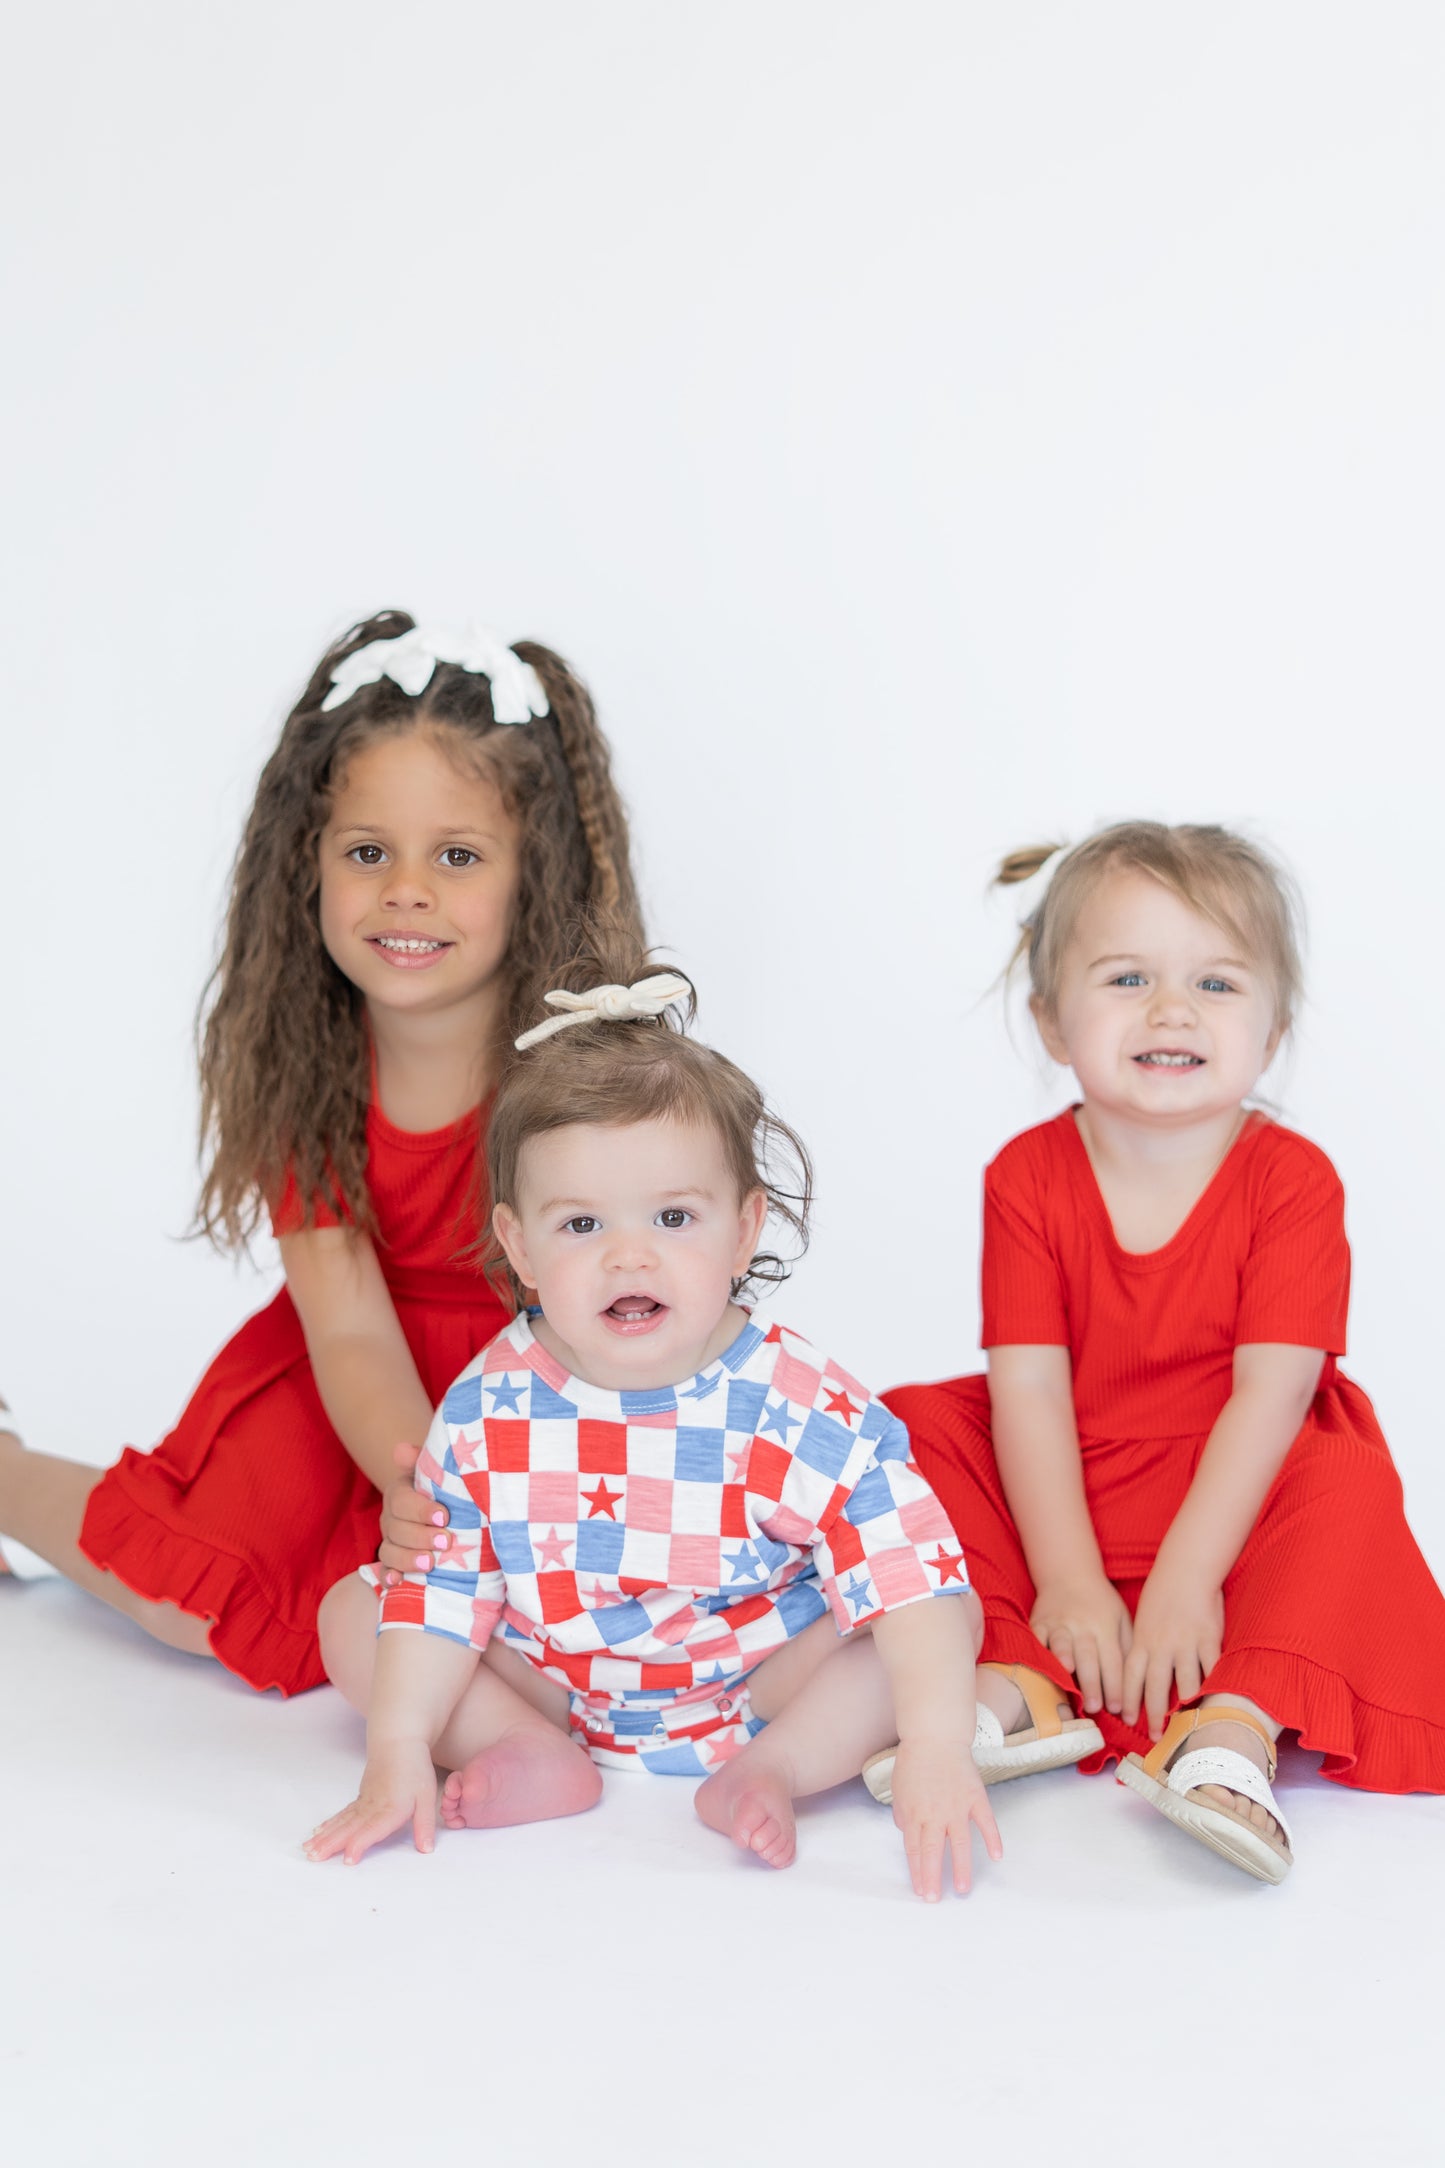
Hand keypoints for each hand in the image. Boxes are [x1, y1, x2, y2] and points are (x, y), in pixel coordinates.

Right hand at [303, 1739, 438, 1864]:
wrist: (399, 1742)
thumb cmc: (415, 1769)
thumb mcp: (427, 1796)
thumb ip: (425, 1824)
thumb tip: (426, 1849)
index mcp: (391, 1808)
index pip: (373, 1829)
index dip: (359, 1844)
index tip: (347, 1860)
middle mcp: (373, 1806)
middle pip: (349, 1827)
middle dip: (331, 1844)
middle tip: (313, 1858)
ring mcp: (363, 1801)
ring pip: (341, 1821)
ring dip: (324, 1836)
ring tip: (308, 1850)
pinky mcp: (360, 1798)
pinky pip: (342, 1814)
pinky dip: (329, 1824)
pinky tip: (318, 1833)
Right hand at [377, 1440, 450, 1578]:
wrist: (451, 1508)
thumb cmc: (446, 1487)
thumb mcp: (439, 1470)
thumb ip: (424, 1459)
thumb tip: (401, 1449)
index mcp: (400, 1492)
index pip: (401, 1500)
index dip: (421, 1509)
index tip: (444, 1517)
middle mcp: (391, 1517)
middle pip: (396, 1528)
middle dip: (420, 1536)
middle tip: (445, 1542)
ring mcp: (391, 1540)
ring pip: (389, 1551)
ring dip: (407, 1558)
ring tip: (430, 1564)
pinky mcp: (394, 1561)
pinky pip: (386, 1570)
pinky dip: (389, 1577)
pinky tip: (397, 1582)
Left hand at [887, 1736, 1002, 1900]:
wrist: (935, 1736)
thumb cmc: (913, 1761)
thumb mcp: (898, 1789)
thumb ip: (902, 1813)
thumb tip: (906, 1831)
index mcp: (914, 1814)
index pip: (914, 1850)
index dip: (917, 1872)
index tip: (921, 1891)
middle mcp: (934, 1814)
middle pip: (932, 1852)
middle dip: (932, 1878)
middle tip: (934, 1900)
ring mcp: (957, 1807)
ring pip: (959, 1843)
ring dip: (960, 1867)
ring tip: (962, 1889)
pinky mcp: (976, 1797)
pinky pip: (985, 1822)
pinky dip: (992, 1838)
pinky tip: (996, 1856)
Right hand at [1029, 1576, 1132, 1715]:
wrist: (1069, 1573)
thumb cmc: (1101, 1602)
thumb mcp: (1122, 1618)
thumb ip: (1127, 1647)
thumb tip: (1135, 1682)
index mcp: (1106, 1626)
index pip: (1113, 1660)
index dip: (1116, 1686)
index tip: (1119, 1710)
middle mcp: (1082, 1625)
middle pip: (1088, 1657)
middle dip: (1092, 1683)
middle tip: (1095, 1707)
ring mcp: (1059, 1623)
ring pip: (1062, 1646)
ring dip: (1065, 1665)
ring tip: (1068, 1684)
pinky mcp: (1039, 1623)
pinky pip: (1037, 1639)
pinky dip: (1038, 1653)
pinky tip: (1040, 1668)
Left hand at [1121, 1567, 1223, 1739]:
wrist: (1185, 1569)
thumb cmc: (1162, 1593)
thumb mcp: (1143, 1619)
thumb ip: (1142, 1645)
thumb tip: (1139, 1672)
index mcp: (1142, 1640)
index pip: (1130, 1678)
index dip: (1128, 1701)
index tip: (1126, 1719)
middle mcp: (1161, 1646)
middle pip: (1156, 1688)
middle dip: (1154, 1716)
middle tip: (1155, 1736)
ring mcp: (1186, 1644)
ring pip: (1185, 1684)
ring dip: (1186, 1708)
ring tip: (1186, 1724)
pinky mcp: (1209, 1639)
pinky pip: (1212, 1670)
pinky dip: (1213, 1687)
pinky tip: (1213, 1703)